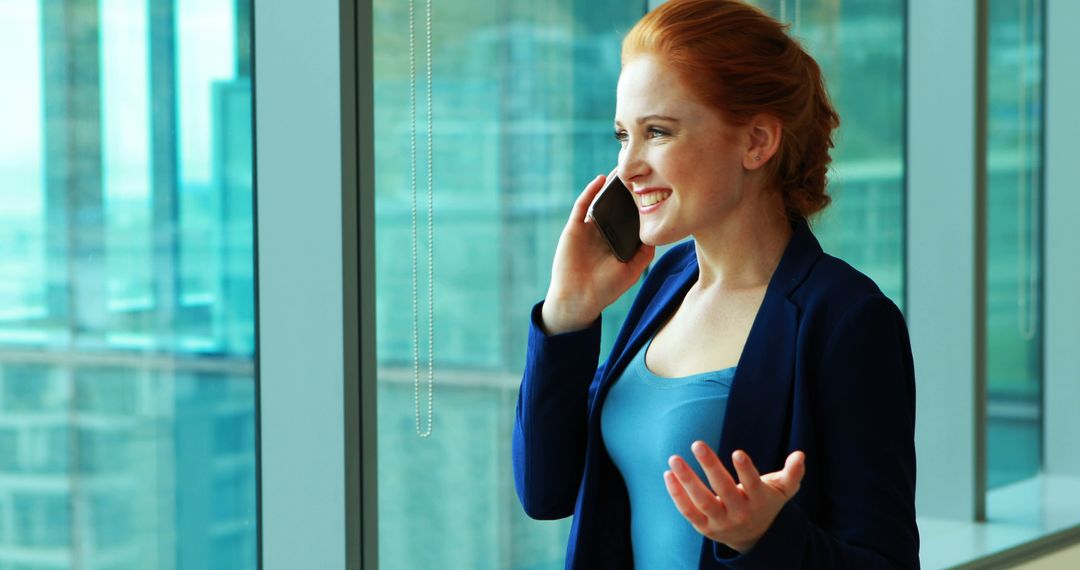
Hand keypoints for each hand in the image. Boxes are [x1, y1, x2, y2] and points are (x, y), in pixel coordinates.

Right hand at [542, 173, 654, 334]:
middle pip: (615, 205)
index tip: (653, 187)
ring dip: (609, 185)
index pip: (629, 217)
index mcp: (616, 241)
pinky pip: (582, 205)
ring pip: (600, 201)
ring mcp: (588, 229)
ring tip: (623, 169)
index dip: (639, 203)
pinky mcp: (574, 228)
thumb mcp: (632, 271)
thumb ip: (644, 254)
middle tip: (640, 170)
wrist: (578, 299)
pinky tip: (601, 180)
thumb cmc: (605, 289)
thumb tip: (658, 235)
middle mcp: (603, 232)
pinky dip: (590, 191)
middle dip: (626, 189)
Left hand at [664, 442, 805, 553]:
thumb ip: (792, 474)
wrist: (755, 538)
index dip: (746, 470)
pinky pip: (688, 511)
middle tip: (697, 443)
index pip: (753, 485)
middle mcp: (739, 513)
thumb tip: (800, 455)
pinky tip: (668, 475)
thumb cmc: (766, 504)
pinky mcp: (704, 527)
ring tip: (674, 458)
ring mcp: (720, 521)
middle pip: (723, 490)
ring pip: (702, 501)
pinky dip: (677, 495)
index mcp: (759, 501)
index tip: (738, 453)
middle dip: (710, 466)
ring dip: (687, 480)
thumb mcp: (782, 491)